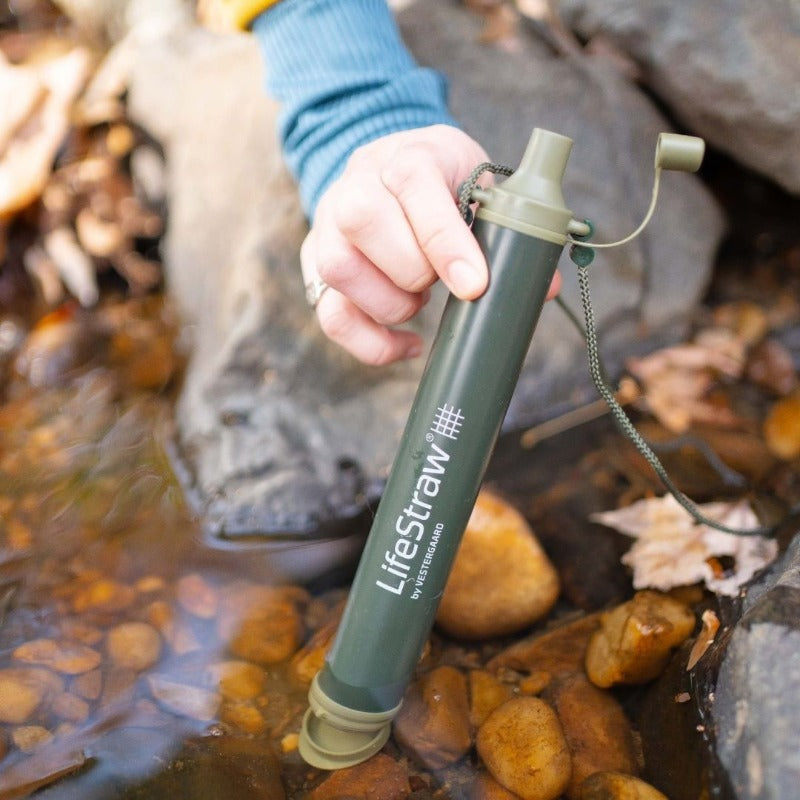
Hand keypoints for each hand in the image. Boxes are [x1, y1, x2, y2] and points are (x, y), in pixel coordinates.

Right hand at [302, 124, 560, 364]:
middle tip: (442, 284)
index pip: (412, 184)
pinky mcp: (316, 265)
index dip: (444, 240)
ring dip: (389, 304)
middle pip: (361, 222)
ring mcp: (327, 226)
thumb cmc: (446, 185)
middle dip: (413, 271)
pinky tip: (408, 344)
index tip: (474, 284)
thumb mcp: (482, 186)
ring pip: (337, 269)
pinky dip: (372, 343)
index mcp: (406, 155)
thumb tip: (543, 288)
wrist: (391, 171)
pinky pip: (330, 315)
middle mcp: (355, 184)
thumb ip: (512, 230)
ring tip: (420, 304)